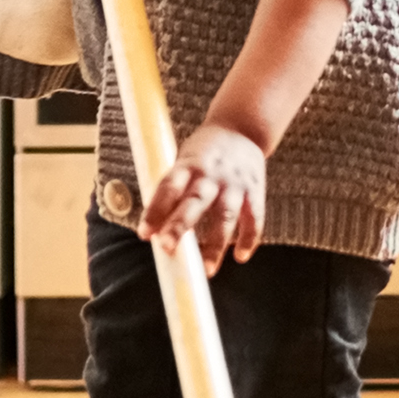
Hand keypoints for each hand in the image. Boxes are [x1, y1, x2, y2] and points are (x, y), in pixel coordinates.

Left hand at [143, 123, 271, 267]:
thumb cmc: (203, 153)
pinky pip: (254, 218)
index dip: (155, 210)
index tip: (144, 233)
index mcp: (187, 165)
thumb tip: (154, 229)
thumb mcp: (182, 161)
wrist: (242, 128)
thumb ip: (171, 191)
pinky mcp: (254, 191)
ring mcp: (234, 183)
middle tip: (167, 248)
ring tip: (207, 270)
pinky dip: (249, 239)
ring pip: (225, 216)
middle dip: (180, 226)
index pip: (168, 187)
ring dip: (216, 244)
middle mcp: (210, 175)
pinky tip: (240, 257)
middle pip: (194, 202)